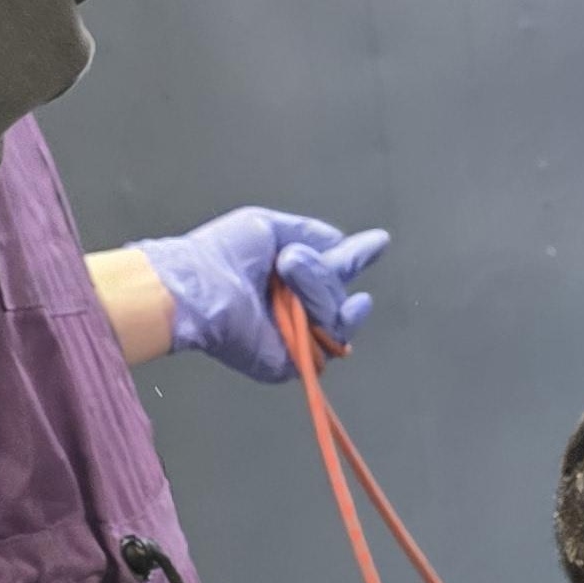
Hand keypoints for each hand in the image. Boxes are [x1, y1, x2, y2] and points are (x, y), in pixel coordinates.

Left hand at [133, 206, 389, 384]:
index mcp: (293, 271)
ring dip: (321, 292)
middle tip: (290, 263)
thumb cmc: (223, 254)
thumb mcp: (266, 225)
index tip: (379, 242)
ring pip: (342, 314)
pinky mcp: (297, 357)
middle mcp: (299, 302)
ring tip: (289, 277)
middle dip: (323, 272)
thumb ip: (309, 231)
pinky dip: (328, 322)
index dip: (359, 254)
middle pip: (340, 287)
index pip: (335, 264)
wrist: (204, 288)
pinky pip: (332, 342)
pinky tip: (323, 311)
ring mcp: (300, 331)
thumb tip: (341, 242)